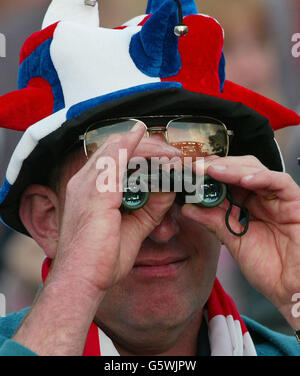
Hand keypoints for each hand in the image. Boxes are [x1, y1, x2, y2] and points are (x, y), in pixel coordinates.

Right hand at [50, 125, 179, 294]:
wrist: (81, 280)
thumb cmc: (100, 259)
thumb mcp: (134, 228)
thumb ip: (151, 207)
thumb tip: (168, 189)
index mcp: (90, 189)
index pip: (114, 157)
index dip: (140, 152)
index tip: (165, 158)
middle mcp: (84, 181)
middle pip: (117, 147)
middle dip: (148, 147)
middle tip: (173, 155)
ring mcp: (87, 184)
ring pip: (119, 149)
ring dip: (149, 148)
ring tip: (173, 155)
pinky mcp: (96, 192)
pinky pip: (116, 158)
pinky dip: (134, 147)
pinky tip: (149, 141)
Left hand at [183, 155, 299, 328]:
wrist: (290, 288)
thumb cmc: (267, 267)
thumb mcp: (232, 240)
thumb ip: (213, 221)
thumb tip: (188, 208)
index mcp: (246, 204)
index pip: (226, 179)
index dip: (207, 174)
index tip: (188, 173)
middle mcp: (261, 197)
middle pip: (239, 168)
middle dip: (216, 166)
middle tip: (196, 168)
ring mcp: (277, 197)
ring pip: (256, 169)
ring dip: (233, 168)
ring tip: (212, 171)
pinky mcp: (294, 201)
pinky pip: (280, 182)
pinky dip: (261, 178)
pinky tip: (243, 180)